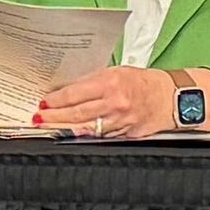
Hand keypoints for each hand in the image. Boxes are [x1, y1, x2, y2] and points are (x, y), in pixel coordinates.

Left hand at [34, 65, 195, 138]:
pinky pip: (99, 136)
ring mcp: (120, 121)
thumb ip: (93, 81)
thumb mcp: (116, 72)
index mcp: (111, 83)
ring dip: (64, 129)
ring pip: (85, 128)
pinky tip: (71, 134)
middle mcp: (115, 103)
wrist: (171, 98)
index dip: (56, 101)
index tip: (43, 103)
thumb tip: (68, 91)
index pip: (75, 93)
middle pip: (76, 114)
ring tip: (48, 128)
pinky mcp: (125, 134)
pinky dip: (83, 135)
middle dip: (54, 118)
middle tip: (39, 119)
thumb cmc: (143, 82)